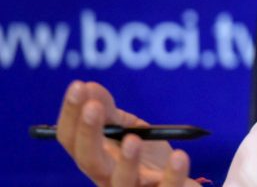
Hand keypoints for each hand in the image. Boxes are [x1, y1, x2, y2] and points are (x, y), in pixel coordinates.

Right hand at [56, 80, 199, 186]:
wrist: (178, 184)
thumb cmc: (148, 158)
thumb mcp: (129, 130)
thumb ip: (110, 113)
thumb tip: (88, 86)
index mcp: (97, 160)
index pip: (72, 141)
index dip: (70, 116)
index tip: (78, 86)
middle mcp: (108, 179)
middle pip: (90, 162)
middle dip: (89, 134)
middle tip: (93, 106)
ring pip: (122, 183)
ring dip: (127, 162)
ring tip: (134, 139)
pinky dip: (173, 175)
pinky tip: (179, 156)